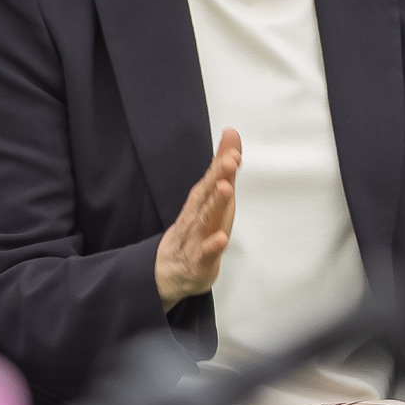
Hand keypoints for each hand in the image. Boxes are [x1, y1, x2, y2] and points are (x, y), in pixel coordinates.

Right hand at [156, 130, 240, 308]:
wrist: (172, 269)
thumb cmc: (197, 228)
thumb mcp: (212, 195)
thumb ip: (222, 167)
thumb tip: (231, 135)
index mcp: (202, 200)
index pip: (212, 177)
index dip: (222, 162)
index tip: (232, 146)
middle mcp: (197, 214)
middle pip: (207, 193)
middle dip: (219, 176)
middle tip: (230, 160)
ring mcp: (197, 237)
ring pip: (205, 219)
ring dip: (215, 204)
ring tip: (226, 189)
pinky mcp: (200, 260)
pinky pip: (206, 253)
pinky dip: (213, 246)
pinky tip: (222, 238)